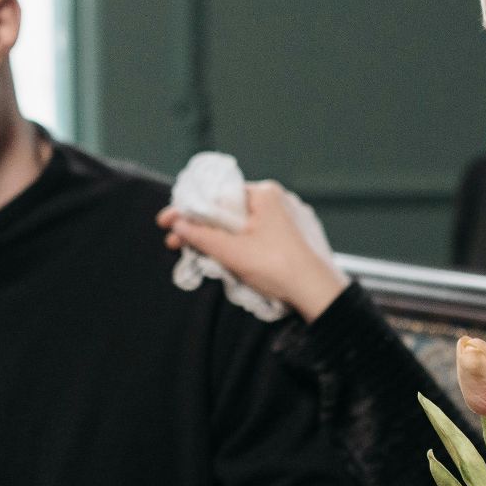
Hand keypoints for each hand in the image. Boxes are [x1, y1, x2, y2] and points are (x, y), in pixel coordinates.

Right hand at [157, 180, 349, 320]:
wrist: (317, 292)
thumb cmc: (278, 267)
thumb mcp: (232, 252)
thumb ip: (201, 236)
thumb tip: (177, 225)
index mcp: (264, 193)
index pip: (216, 196)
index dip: (189, 211)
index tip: (167, 223)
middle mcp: (277, 200)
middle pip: (228, 211)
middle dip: (202, 227)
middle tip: (177, 243)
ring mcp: (287, 219)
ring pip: (242, 225)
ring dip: (219, 239)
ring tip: (200, 254)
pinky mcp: (293, 237)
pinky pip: (258, 236)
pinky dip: (240, 245)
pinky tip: (228, 259)